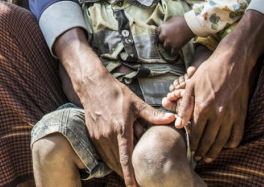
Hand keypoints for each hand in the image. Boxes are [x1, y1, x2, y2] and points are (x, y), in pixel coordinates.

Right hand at [54, 28, 174, 185]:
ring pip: (109, 160)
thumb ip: (153, 115)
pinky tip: (118, 164)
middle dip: (126, 175)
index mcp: (121, 128)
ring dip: (118, 169)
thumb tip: (172, 119)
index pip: (125, 157)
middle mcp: (108, 135)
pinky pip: (102, 154)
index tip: (134, 186)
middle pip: (117, 162)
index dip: (130, 174)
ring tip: (130, 177)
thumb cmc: (117, 93)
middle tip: (138, 183)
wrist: (93, 86)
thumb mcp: (136, 103)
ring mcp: (98, 137)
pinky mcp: (92, 136)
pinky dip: (111, 161)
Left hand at [157, 16, 194, 54]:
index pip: (158, 32)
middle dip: (164, 39)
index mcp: (162, 28)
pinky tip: (175, 51)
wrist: (190, 25)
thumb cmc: (181, 20)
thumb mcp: (171, 20)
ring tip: (172, 44)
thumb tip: (166, 27)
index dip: (161, 32)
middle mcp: (163, 35)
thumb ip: (166, 25)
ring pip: (165, 46)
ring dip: (168, 46)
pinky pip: (172, 52)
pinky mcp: (175, 47)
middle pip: (160, 40)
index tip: (164, 33)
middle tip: (168, 39)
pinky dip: (173, 52)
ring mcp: (169, 42)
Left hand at [171, 11, 263, 162]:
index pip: (195, 134)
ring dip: (215, 152)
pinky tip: (225, 146)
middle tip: (198, 158)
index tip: (191, 150)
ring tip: (209, 157)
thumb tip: (178, 125)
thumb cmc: (209, 72)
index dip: (192, 145)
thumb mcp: (191, 85)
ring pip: (222, 142)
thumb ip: (185, 106)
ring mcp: (231, 116)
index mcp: (203, 107)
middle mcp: (217, 114)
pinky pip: (237, 136)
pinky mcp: (241, 115)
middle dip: (202, 152)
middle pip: (208, 141)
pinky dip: (231, 144)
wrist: (233, 62)